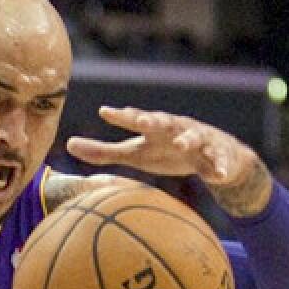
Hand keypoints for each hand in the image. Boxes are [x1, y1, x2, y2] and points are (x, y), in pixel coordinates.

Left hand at [66, 106, 272, 215]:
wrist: (214, 155)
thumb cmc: (166, 151)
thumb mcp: (135, 153)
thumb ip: (104, 151)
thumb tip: (67, 145)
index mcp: (154, 129)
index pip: (135, 119)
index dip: (121, 116)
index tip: (105, 112)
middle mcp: (176, 129)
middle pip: (165, 121)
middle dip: (154, 120)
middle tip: (143, 121)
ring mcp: (199, 140)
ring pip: (194, 137)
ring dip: (188, 139)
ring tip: (182, 144)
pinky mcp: (219, 155)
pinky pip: (220, 161)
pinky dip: (220, 168)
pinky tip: (218, 175)